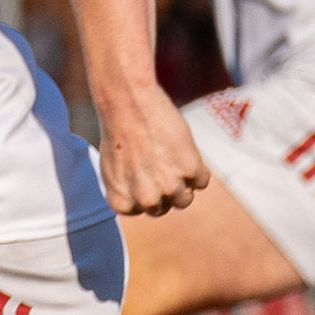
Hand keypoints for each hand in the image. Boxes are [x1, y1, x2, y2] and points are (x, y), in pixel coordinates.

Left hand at [96, 85, 208, 216]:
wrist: (128, 104)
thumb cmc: (118, 132)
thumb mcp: (113, 170)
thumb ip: (129, 191)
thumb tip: (146, 203)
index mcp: (122, 203)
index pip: (144, 210)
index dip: (148, 190)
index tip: (146, 172)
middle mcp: (146, 200)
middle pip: (166, 207)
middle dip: (165, 188)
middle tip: (160, 163)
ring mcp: (170, 187)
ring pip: (185, 199)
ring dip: (183, 182)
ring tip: (171, 158)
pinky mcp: (190, 170)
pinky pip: (201, 181)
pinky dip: (196, 168)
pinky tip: (181, 150)